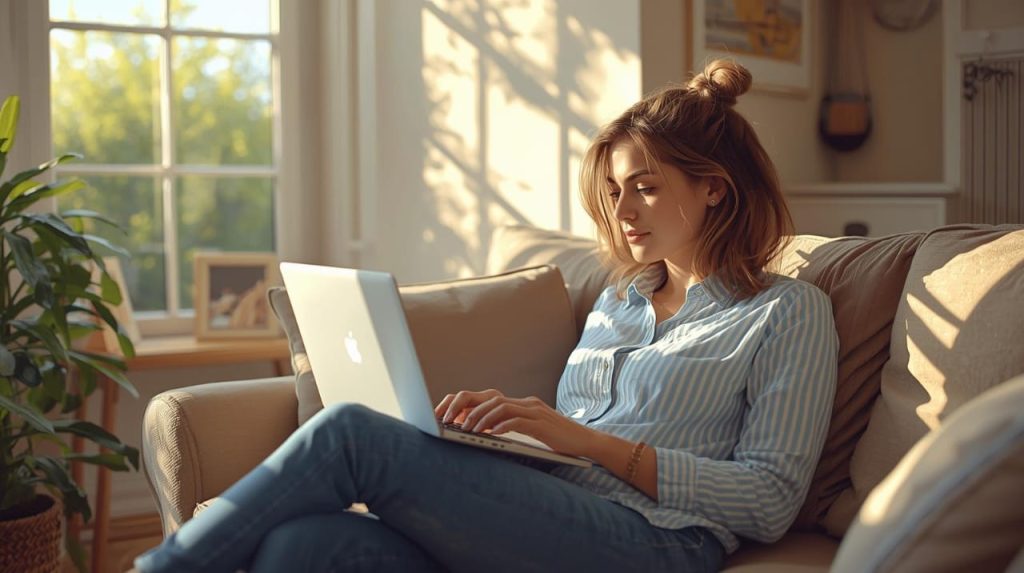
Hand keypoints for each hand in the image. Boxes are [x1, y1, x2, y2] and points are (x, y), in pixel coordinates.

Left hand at [439, 391, 597, 457]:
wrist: (586, 442)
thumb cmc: (558, 440)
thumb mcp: (533, 430)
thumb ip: (515, 426)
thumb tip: (488, 431)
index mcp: (524, 404)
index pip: (492, 398)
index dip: (472, 405)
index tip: (454, 416)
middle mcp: (528, 403)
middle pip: (492, 399)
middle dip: (470, 410)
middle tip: (454, 422)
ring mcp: (535, 412)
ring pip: (501, 407)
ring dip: (482, 419)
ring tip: (469, 430)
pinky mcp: (542, 424)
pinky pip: (517, 421)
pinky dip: (502, 426)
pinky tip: (493, 434)